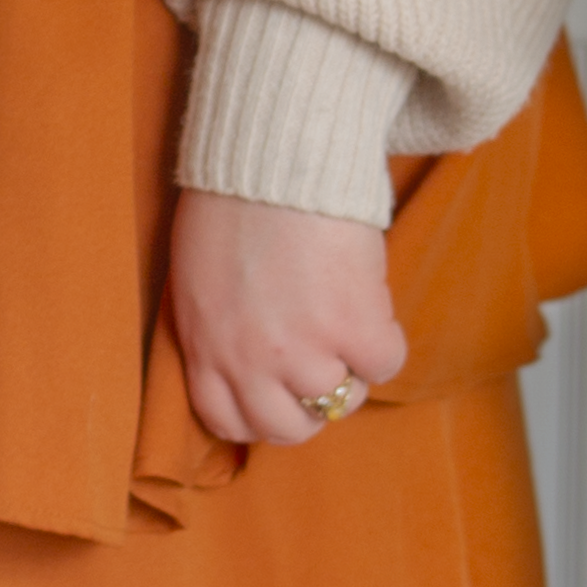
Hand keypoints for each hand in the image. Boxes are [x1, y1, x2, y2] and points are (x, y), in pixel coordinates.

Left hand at [164, 189, 409, 450]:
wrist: (275, 157)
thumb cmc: (231, 199)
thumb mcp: (200, 278)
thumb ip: (217, 327)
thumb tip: (243, 351)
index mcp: (205, 348)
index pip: (230, 422)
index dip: (261, 414)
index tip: (281, 394)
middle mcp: (250, 362)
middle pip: (288, 429)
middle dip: (311, 406)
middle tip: (327, 366)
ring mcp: (303, 351)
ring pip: (342, 401)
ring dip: (353, 368)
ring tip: (351, 322)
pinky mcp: (353, 327)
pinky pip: (384, 364)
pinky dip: (386, 340)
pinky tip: (372, 302)